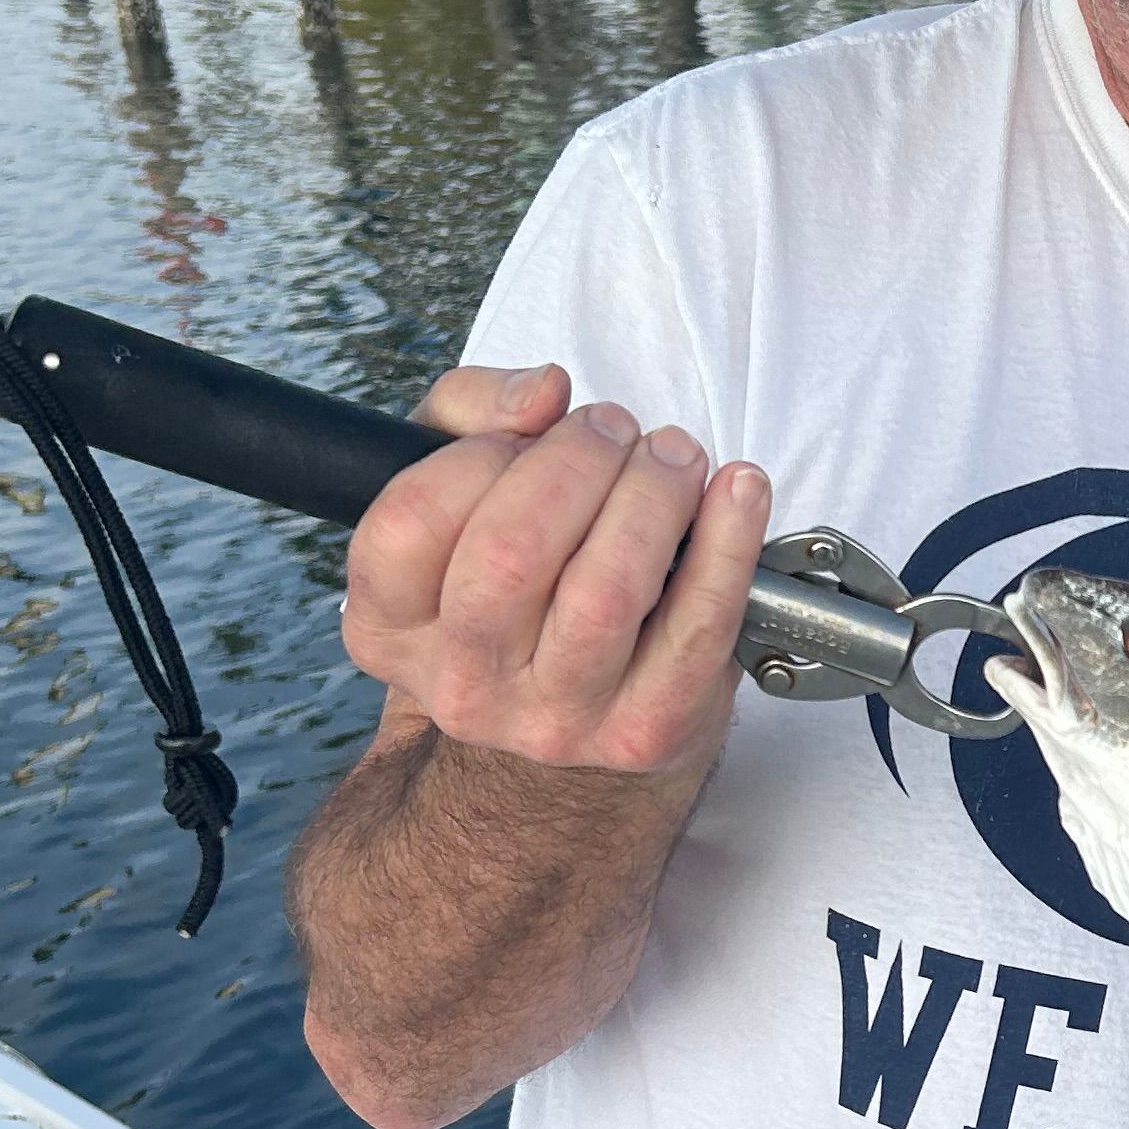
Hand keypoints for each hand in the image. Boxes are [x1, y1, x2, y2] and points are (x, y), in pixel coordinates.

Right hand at [341, 359, 773, 776]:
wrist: (573, 713)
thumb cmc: (514, 580)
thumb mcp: (455, 485)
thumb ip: (472, 410)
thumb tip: (541, 395)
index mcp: (391, 626)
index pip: (411, 520)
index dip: (481, 454)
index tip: (533, 431)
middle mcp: (461, 685)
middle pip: (512, 551)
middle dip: (581, 461)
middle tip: (616, 430)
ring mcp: (553, 721)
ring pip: (605, 591)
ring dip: (653, 495)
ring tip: (672, 458)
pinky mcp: (645, 733)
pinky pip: (697, 631)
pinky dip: (728, 545)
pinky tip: (737, 491)